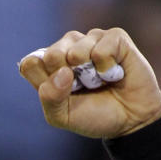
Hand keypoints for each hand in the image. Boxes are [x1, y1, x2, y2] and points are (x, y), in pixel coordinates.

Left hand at [19, 28, 160, 138]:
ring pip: (75, 49)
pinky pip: (101, 48)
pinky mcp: (114, 38)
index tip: (60, 94)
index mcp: (49, 67)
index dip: (43, 80)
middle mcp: (67, 50)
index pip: (31, 63)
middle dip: (66, 77)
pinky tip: (114, 73)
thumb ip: (50, 98)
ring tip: (100, 81)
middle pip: (51, 53)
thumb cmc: (94, 116)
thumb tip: (62, 71)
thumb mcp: (63, 116)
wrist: (130, 121)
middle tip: (82, 88)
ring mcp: (90, 41)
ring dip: (89, 74)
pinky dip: (107, 67)